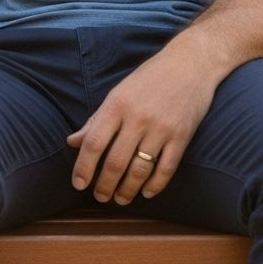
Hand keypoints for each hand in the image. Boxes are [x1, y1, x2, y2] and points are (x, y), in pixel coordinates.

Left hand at [67, 43, 215, 205]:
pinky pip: (166, 169)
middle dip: (104, 185)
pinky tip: (146, 193)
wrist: (190, 64)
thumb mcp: (118, 93)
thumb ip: (96, 120)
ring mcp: (161, 128)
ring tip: (120, 199)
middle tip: (99, 197)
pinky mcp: (182, 137)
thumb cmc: (149, 78)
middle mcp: (137, 118)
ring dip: (127, 189)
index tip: (78, 184)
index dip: (83, 167)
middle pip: (115, 161)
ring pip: (140, 170)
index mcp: (116, 104)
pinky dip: (155, 185)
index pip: (94, 142)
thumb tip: (72, 142)